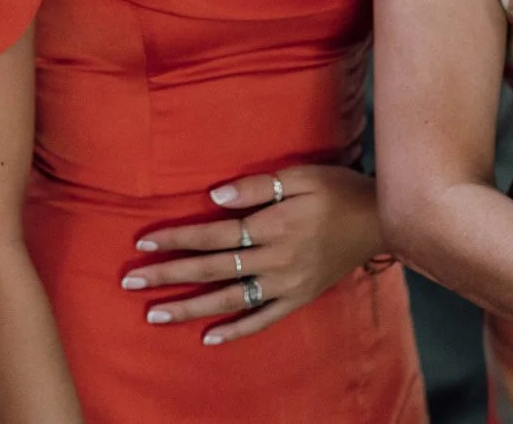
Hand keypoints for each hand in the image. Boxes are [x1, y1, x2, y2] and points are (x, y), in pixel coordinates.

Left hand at [121, 164, 382, 344]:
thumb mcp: (299, 175)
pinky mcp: (299, 298)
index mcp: (271, 227)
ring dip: (189, 308)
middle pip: (212, 270)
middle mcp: (274, 261)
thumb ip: (255, 187)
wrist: (381, 220)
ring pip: (229, 299)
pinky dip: (237, 330)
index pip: (212, 236)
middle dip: (169, 275)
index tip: (143, 243)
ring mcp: (286, 284)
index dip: (177, 239)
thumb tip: (214, 198)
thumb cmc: (338, 189)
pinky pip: (263, 319)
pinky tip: (209, 338)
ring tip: (153, 315)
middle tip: (131, 283)